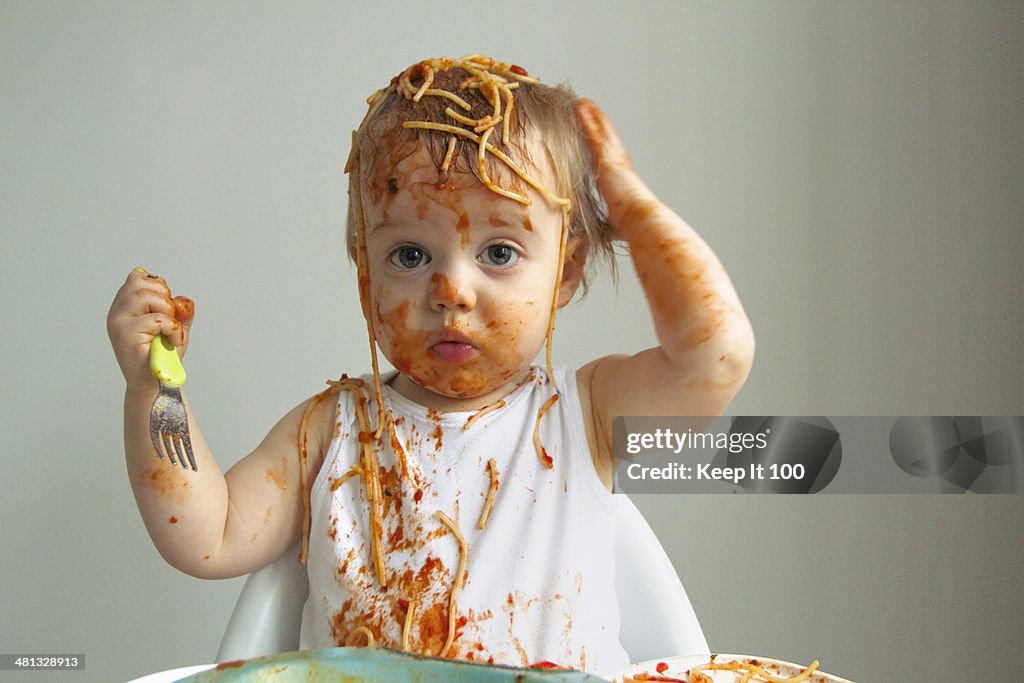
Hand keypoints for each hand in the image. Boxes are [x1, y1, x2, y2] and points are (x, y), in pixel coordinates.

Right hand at [107, 268, 194, 385]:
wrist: (155, 383)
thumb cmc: (162, 356)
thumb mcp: (176, 327)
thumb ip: (180, 310)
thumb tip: (183, 300)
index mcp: (124, 307)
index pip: (136, 278)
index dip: (157, 286)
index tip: (166, 305)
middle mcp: (117, 313)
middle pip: (140, 282)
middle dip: (164, 296)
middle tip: (169, 317)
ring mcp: (118, 323)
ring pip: (146, 297)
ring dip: (167, 312)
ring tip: (169, 329)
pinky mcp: (126, 335)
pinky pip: (156, 319)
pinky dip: (172, 328)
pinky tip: (171, 340)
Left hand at [575, 99, 658, 239]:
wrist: (640, 219)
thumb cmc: (632, 225)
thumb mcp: (615, 224)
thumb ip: (608, 225)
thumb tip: (598, 237)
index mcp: (621, 177)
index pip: (609, 155)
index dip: (603, 143)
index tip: (597, 134)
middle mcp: (618, 164)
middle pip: (605, 137)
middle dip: (597, 122)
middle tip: (588, 108)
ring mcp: (613, 159)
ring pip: (600, 131)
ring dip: (591, 115)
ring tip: (581, 101)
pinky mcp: (605, 158)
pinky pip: (593, 134)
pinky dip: (586, 120)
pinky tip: (579, 107)